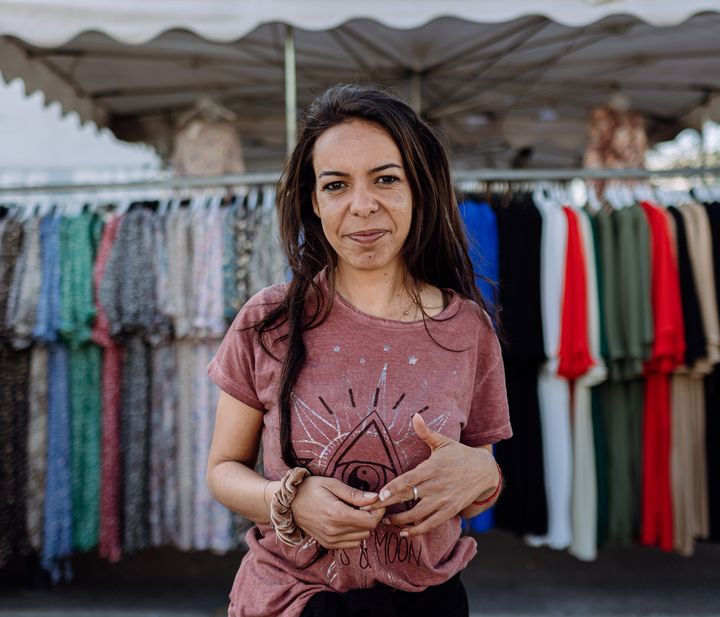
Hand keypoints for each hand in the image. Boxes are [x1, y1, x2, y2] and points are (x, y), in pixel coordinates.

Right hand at [290, 476, 385, 548]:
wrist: (288, 503)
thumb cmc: (310, 489)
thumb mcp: (332, 484)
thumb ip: (354, 494)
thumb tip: (375, 498)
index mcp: (336, 514)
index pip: (370, 521)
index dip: (378, 512)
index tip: (376, 501)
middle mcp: (334, 531)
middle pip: (367, 530)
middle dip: (371, 517)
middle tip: (364, 504)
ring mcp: (330, 540)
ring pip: (361, 538)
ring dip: (363, 526)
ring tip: (354, 511)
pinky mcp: (328, 544)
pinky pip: (352, 544)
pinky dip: (354, 534)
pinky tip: (347, 521)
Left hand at [367, 413, 498, 536]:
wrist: (484, 471)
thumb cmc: (459, 454)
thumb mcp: (443, 442)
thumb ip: (426, 432)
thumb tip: (415, 416)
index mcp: (432, 468)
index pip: (409, 480)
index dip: (393, 488)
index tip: (379, 495)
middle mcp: (437, 486)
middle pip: (408, 498)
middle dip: (388, 506)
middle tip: (369, 511)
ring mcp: (444, 500)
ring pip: (418, 515)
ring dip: (400, 521)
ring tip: (385, 521)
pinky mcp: (450, 511)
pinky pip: (431, 524)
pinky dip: (417, 530)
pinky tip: (404, 532)